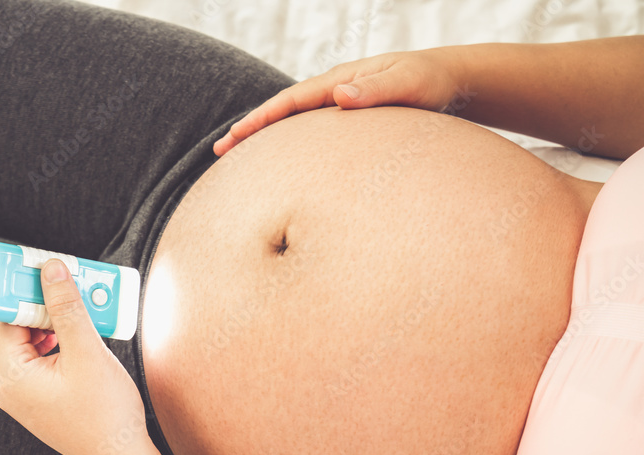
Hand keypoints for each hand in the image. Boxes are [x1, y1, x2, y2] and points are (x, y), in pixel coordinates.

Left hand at [0, 259, 147, 454]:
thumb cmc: (105, 414)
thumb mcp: (87, 352)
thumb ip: (67, 308)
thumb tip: (50, 270)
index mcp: (12, 377)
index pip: (2, 318)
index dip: (19, 288)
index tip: (36, 265)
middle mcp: (10, 386)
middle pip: (14, 328)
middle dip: (40, 301)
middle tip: (64, 279)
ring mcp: (25, 395)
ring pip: (29, 341)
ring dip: (53, 318)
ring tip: (80, 304)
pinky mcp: (41, 398)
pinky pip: (41, 358)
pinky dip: (59, 339)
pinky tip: (81, 331)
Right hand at [213, 47, 465, 155]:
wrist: (448, 80)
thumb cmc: (430, 82)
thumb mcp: (408, 84)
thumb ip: (376, 90)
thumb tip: (339, 95)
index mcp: (339, 81)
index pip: (291, 101)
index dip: (261, 119)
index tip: (236, 135)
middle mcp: (332, 91)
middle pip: (281, 111)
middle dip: (249, 129)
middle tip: (220, 150)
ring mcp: (336, 104)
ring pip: (291, 121)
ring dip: (264, 137)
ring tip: (237, 157)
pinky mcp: (344, 119)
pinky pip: (308, 131)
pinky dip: (286, 142)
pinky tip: (278, 161)